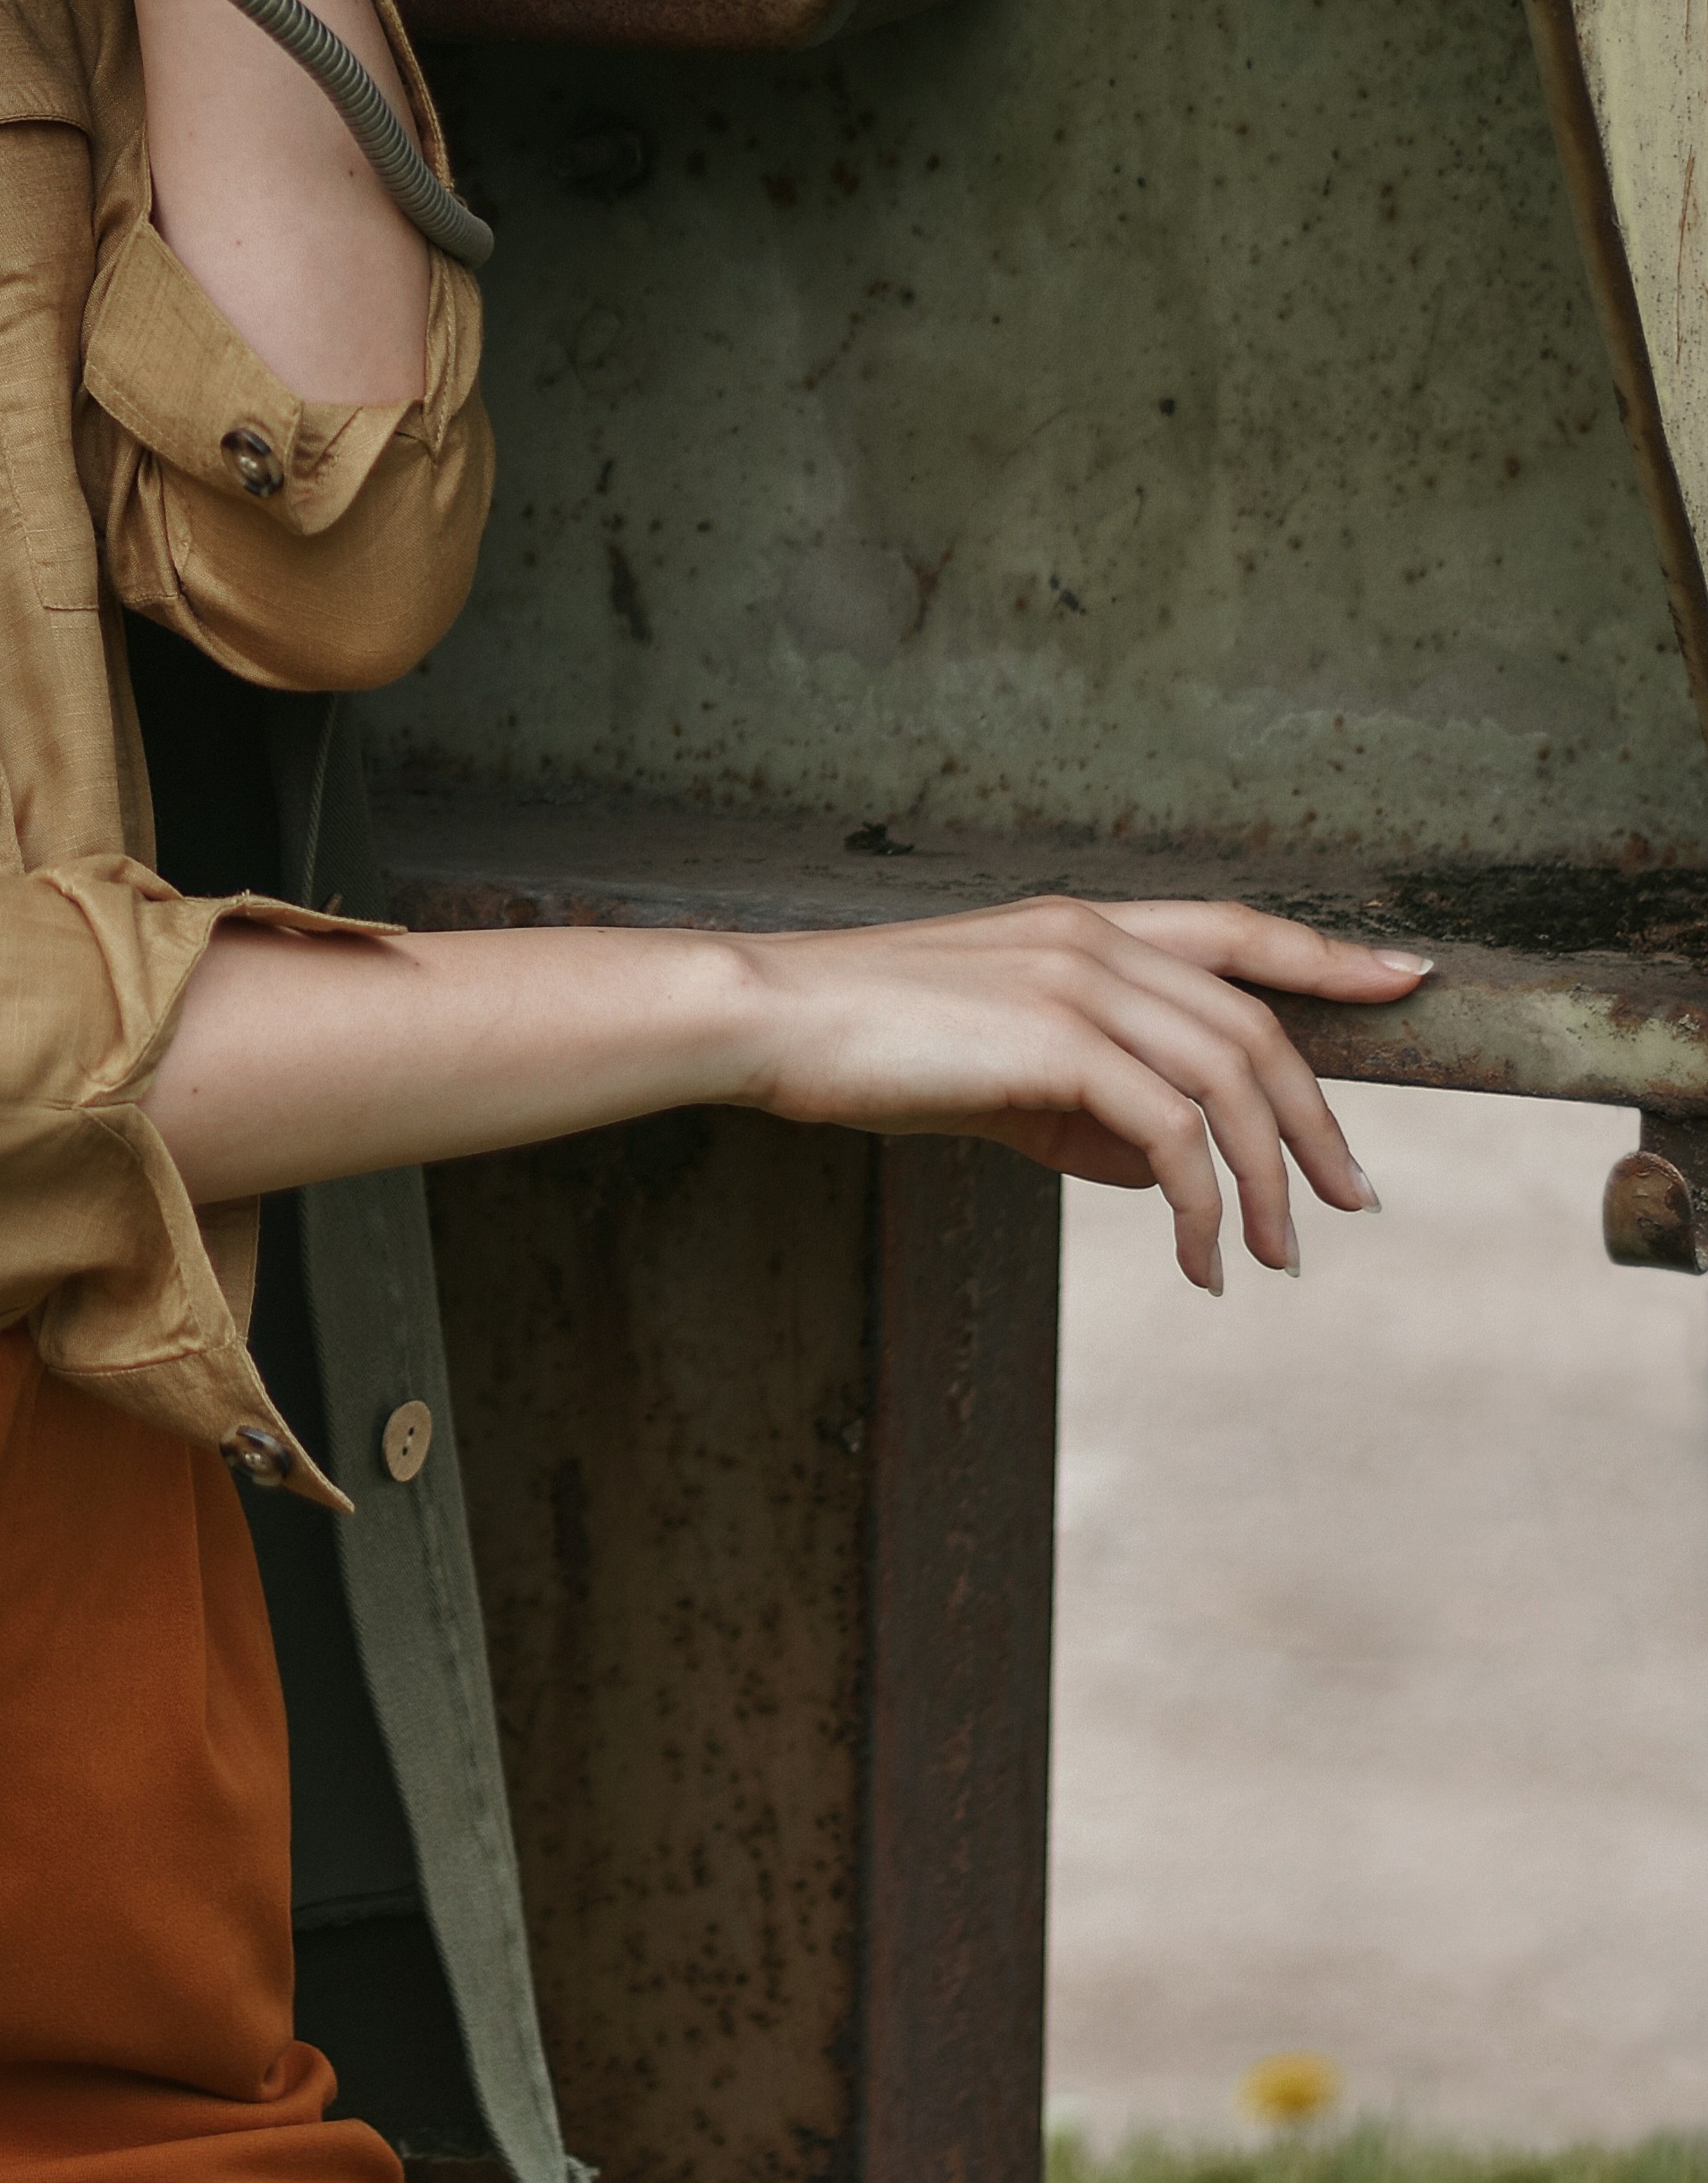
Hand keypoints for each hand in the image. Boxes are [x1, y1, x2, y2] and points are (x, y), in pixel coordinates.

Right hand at [729, 895, 1428, 1288]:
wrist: (774, 1022)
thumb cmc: (869, 1048)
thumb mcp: (996, 1073)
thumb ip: (1085, 1108)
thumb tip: (1167, 1173)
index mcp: (1082, 925)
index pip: (1235, 930)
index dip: (1327, 954)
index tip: (1407, 976)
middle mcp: (1093, 937)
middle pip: (1254, 1027)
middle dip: (1316, 1124)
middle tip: (1347, 1204)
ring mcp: (1076, 981)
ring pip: (1228, 1081)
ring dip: (1268, 1183)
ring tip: (1274, 1257)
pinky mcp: (1055, 1040)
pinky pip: (1170, 1133)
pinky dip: (1202, 1205)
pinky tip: (1195, 1257)